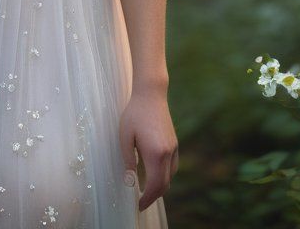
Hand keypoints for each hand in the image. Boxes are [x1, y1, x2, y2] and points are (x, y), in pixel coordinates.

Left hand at [118, 88, 178, 211]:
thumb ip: (128, 161)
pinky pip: (173, 166)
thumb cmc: (134, 114)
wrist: (151, 94)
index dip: (147, 198)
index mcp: (155, 153)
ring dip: (160, 187)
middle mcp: (168, 153)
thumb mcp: (125, 137)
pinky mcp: (174, 143)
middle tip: (141, 202)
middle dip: (153, 196)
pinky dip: (165, 175)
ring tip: (146, 190)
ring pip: (170, 176)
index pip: (155, 185)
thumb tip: (130, 182)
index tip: (138, 204)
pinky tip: (155, 174)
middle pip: (164, 184)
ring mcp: (173, 148)